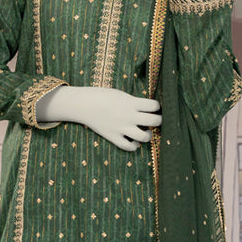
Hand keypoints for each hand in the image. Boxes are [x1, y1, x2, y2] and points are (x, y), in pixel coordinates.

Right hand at [36, 86, 161, 150]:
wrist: (83, 104)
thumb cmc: (102, 96)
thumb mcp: (121, 94)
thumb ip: (134, 102)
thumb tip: (146, 109)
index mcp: (131, 103)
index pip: (154, 105)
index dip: (157, 106)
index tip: (154, 107)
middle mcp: (129, 116)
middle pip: (154, 121)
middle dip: (158, 120)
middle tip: (155, 119)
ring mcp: (121, 128)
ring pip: (144, 137)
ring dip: (148, 135)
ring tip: (146, 132)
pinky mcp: (113, 137)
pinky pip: (129, 147)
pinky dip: (134, 145)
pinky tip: (133, 140)